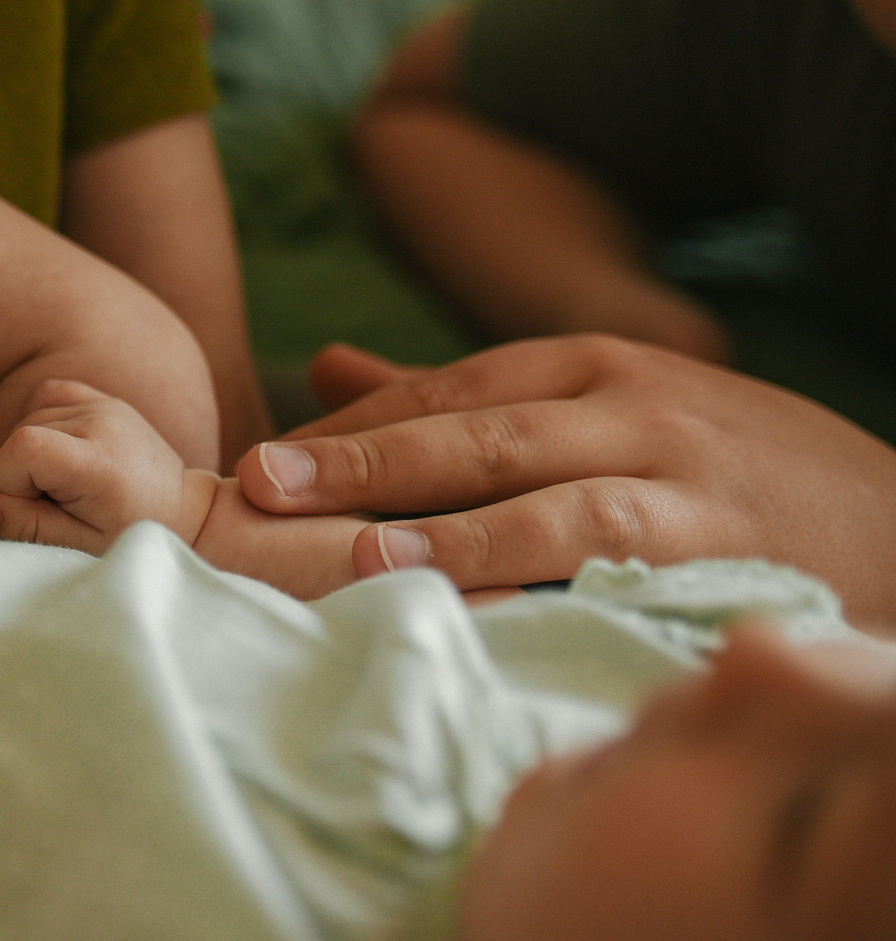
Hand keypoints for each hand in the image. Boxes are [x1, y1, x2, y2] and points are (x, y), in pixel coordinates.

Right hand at [0, 379, 207, 552]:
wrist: (185, 510)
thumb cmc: (131, 534)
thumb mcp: (81, 545)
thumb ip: (29, 525)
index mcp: (98, 462)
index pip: (22, 447)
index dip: (13, 479)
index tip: (37, 504)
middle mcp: (101, 422)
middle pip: (21, 432)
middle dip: (25, 471)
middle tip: (59, 499)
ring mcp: (103, 404)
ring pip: (30, 416)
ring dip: (35, 450)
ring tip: (68, 478)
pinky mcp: (102, 398)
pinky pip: (49, 395)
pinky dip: (44, 420)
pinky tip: (64, 448)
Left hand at [239, 340, 895, 629]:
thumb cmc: (720, 464)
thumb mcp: (602, 403)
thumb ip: (461, 394)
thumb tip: (322, 367)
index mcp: (589, 364)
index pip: (447, 389)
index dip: (347, 429)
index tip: (255, 465)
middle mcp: (632, 409)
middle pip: (481, 431)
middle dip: (365, 460)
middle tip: (259, 487)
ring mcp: (684, 485)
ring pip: (555, 504)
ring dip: (451, 533)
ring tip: (357, 557)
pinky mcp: (728, 560)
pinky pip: (629, 580)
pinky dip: (551, 598)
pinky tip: (485, 620)